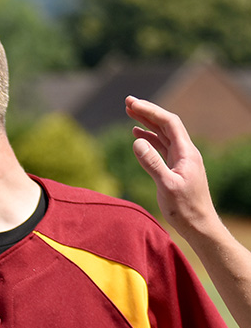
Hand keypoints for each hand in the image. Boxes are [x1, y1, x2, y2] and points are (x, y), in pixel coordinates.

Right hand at [125, 95, 219, 235]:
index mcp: (186, 152)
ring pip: (162, 134)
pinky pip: (161, 146)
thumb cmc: (185, 209)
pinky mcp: (175, 168)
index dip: (151, 111)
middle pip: (165, 125)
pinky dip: (149, 138)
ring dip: (147, 123)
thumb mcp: (167, 186)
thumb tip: (136, 141)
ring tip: (130, 113)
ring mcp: (181, 159)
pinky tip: (138, 135)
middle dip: (147, 112)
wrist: (199, 225)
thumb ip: (152, 163)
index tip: (132, 105)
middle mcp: (185, 152)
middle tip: (127, 102)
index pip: (168, 123)